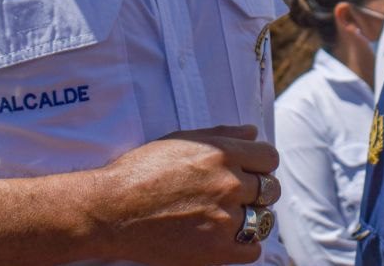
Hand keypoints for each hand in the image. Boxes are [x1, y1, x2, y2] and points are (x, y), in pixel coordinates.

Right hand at [93, 124, 280, 264]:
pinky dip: (244, 245)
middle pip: (270, 188)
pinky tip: (226, 237)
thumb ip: (222, 135)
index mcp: (221, 153)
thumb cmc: (141, 171)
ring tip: (228, 217)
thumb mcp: (181, 141)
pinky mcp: (217, 250)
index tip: (249, 172)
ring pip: (264, 219)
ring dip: (250, 217)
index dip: (260, 164)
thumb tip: (253, 133)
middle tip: (234, 196)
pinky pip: (253, 249)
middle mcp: (229, 184)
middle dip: (255, 191)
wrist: (113, 210)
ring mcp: (225, 218)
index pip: (269, 158)